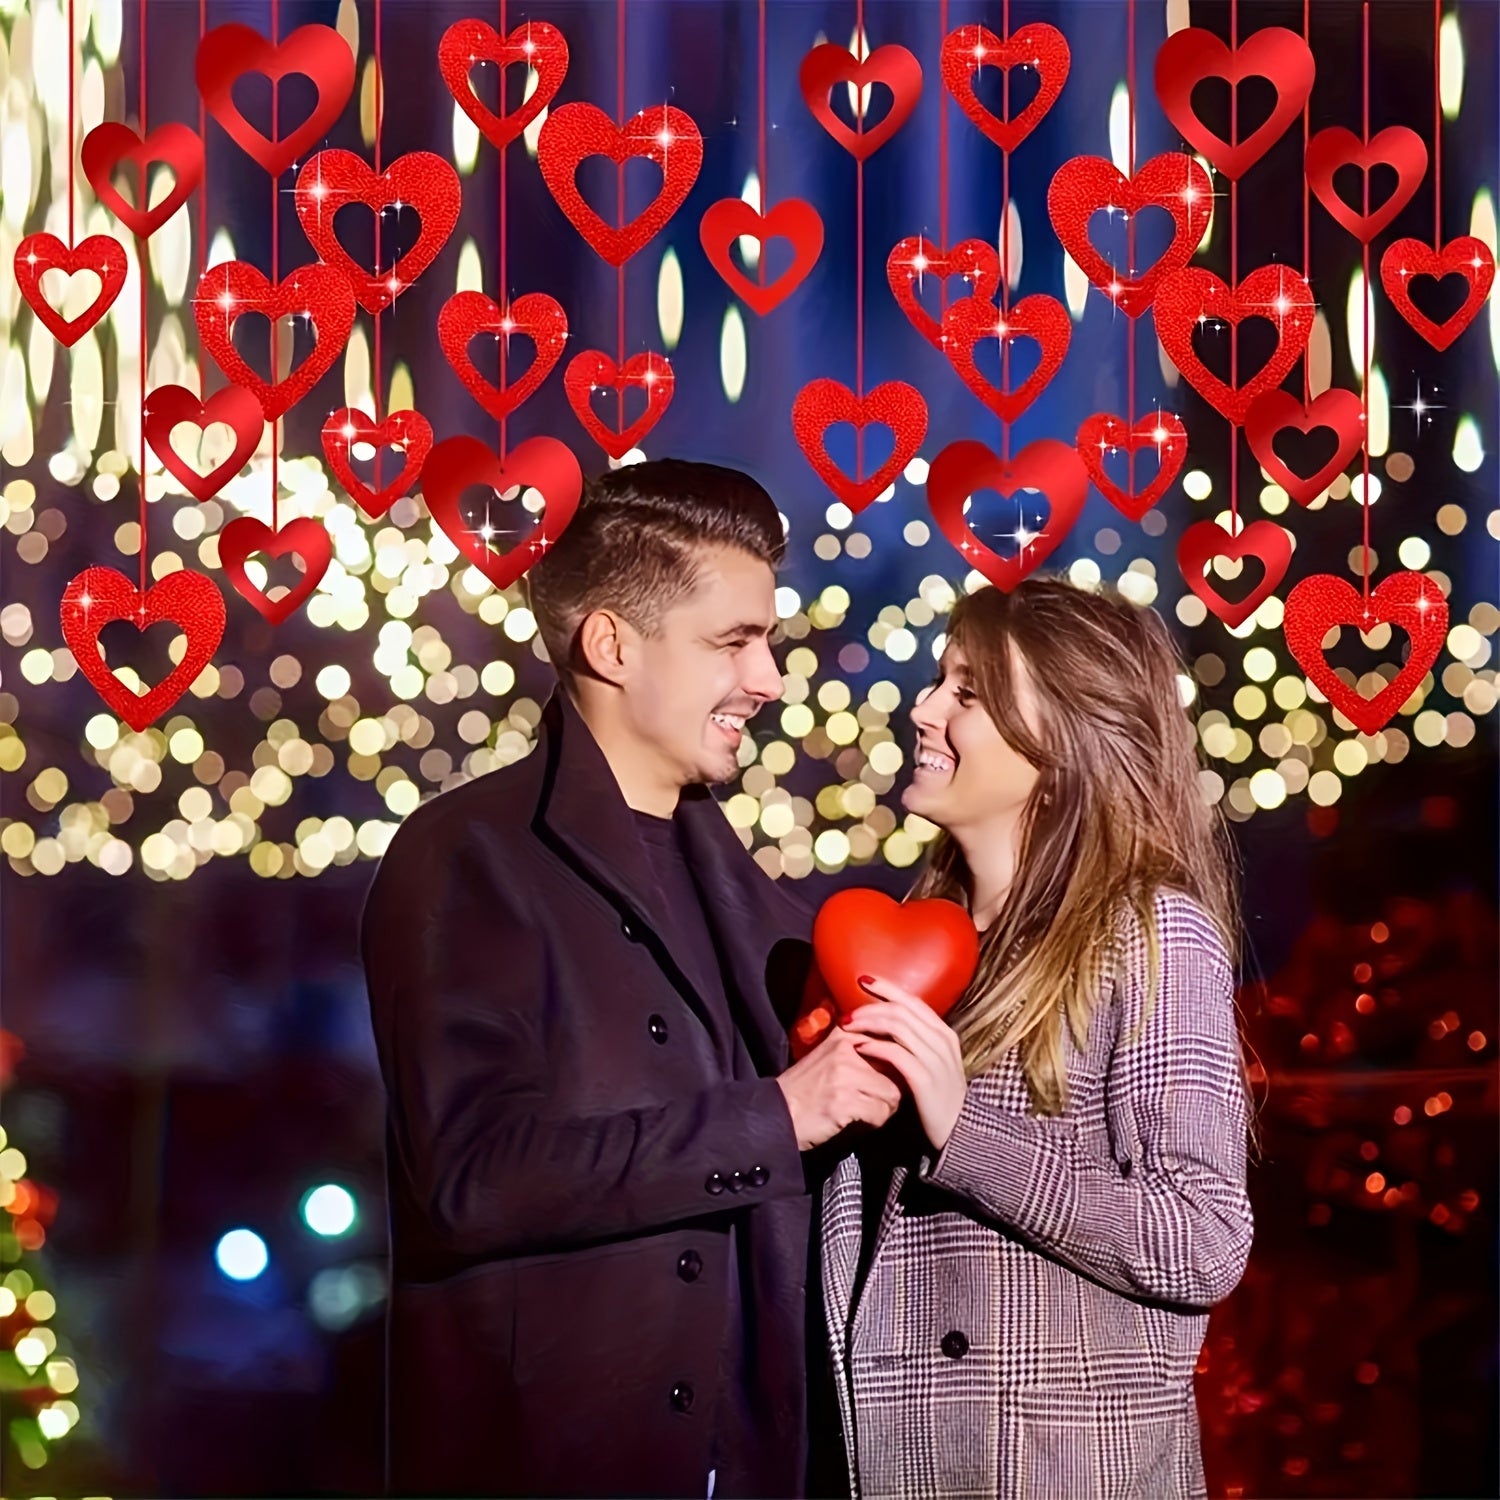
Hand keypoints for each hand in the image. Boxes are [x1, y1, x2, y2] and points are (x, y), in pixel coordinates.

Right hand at [776, 1025, 903, 1149]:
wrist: (775, 1113)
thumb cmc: (804, 1089)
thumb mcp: (828, 1057)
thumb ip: (858, 1050)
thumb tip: (897, 1056)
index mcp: (842, 1034)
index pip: (888, 1039)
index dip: (895, 1061)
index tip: (889, 1074)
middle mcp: (844, 1050)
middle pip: (895, 1069)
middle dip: (891, 1088)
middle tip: (879, 1099)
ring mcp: (844, 1075)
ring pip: (892, 1093)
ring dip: (884, 1107)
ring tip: (869, 1111)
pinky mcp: (844, 1101)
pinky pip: (880, 1113)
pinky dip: (875, 1122)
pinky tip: (861, 1122)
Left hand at [840, 977, 967, 1150]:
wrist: (959, 1133)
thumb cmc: (938, 1097)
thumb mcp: (932, 1063)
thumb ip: (916, 1042)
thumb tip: (887, 1023)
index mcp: (944, 1034)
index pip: (913, 1001)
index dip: (887, 988)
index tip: (863, 980)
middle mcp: (942, 1041)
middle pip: (902, 1010)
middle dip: (871, 1007)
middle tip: (847, 1012)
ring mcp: (935, 1059)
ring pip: (898, 1026)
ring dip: (869, 1023)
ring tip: (847, 1027)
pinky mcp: (925, 1079)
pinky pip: (896, 1054)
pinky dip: (875, 1046)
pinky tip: (858, 1048)